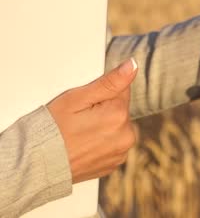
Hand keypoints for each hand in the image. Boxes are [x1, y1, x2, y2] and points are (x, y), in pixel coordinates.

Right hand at [47, 58, 137, 182]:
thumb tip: (133, 65)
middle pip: (120, 110)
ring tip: (79, 134)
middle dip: (102, 110)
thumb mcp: (77, 98)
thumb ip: (109, 82)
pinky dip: (101, 143)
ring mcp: (121, 153)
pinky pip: (112, 145)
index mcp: (119, 115)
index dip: (100, 94)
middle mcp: (126, 136)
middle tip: (78, 120)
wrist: (35, 166)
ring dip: (103, 127)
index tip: (85, 104)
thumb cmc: (51, 130)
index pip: (121, 90)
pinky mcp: (114, 164)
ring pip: (117, 128)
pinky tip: (82, 145)